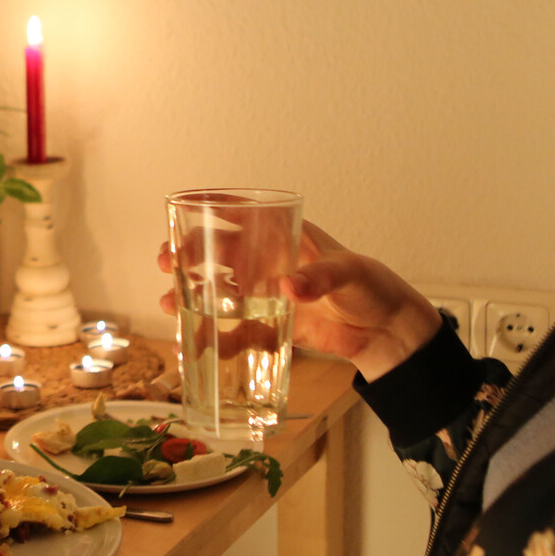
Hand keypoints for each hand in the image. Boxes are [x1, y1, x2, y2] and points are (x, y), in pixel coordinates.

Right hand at [158, 221, 439, 381]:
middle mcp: (268, 262)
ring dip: (189, 297)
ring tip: (168, 306)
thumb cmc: (372, 287)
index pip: (241, 214)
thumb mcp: (350, 274)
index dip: (208, 208)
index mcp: (284, 237)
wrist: (387, 332)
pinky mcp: (270, 326)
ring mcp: (265, 295)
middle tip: (166, 264)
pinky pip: (235, 332)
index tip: (179, 209)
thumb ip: (320, 277)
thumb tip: (288, 287)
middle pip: (216, 253)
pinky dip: (214, 340)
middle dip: (186, 256)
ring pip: (217, 292)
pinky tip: (192, 347)